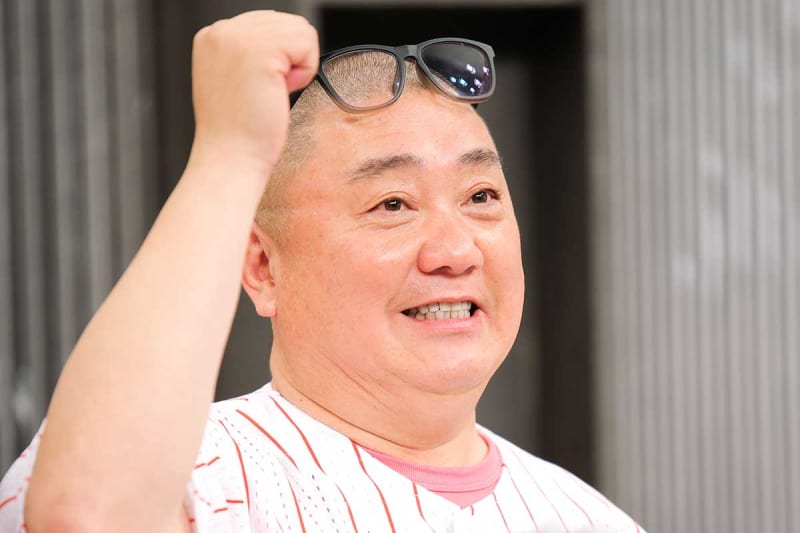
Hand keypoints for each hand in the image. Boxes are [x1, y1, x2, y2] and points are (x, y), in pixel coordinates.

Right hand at [190, 11, 318, 172]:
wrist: (230, 158)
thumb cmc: (238, 132)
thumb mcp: (237, 78)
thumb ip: (253, 53)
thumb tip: (287, 47)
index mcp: (212, 36)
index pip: (269, 22)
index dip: (279, 57)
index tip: (259, 86)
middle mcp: (220, 31)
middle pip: (287, 22)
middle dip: (289, 59)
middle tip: (266, 92)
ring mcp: (237, 37)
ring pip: (300, 30)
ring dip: (298, 65)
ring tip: (271, 92)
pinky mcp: (259, 50)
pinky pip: (307, 43)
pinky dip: (304, 71)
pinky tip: (279, 92)